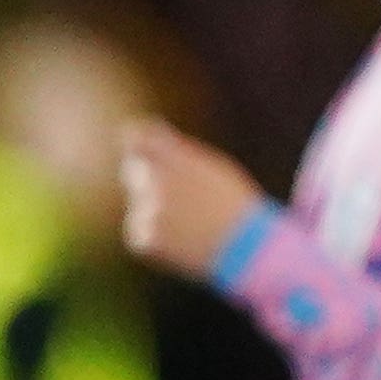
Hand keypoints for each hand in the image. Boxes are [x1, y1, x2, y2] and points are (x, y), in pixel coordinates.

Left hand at [113, 116, 265, 280]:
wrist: (247, 248)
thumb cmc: (233, 205)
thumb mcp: (213, 168)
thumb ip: (176, 150)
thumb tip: (138, 131)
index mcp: (179, 159)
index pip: (140, 139)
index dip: (137, 141)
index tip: (136, 141)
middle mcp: (159, 181)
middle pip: (133, 169)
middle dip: (146, 177)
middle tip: (181, 196)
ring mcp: (148, 211)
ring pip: (137, 203)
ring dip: (153, 209)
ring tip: (189, 222)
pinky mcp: (142, 237)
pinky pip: (139, 230)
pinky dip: (154, 234)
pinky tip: (181, 238)